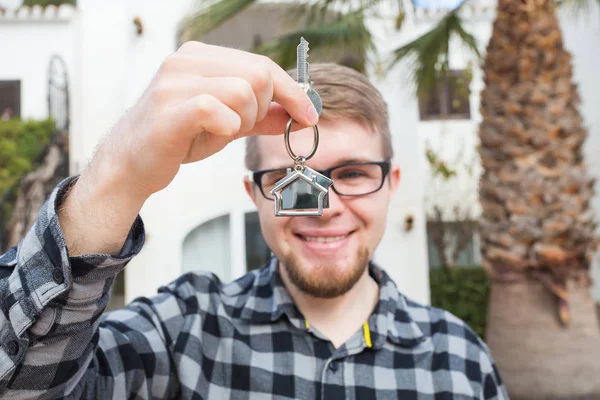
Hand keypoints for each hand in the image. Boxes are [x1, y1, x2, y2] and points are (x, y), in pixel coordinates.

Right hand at [88, 41, 318, 199]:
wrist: (132, 162)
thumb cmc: (179, 138)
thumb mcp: (228, 123)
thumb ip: (262, 116)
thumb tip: (298, 114)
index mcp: (201, 57)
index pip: (262, 64)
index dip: (292, 91)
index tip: (308, 115)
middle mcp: (186, 61)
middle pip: (259, 74)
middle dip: (263, 109)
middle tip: (243, 127)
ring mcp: (174, 83)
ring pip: (243, 92)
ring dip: (244, 121)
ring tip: (222, 132)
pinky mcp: (168, 110)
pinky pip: (216, 110)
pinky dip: (226, 127)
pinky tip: (213, 134)